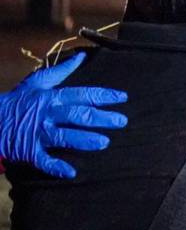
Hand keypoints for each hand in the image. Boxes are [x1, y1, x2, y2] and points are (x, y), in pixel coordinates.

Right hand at [0, 52, 127, 177]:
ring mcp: (38, 134)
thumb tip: (81, 56)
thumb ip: (61, 71)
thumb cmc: (16, 101)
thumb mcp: (36, 82)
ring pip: (64, 137)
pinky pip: (44, 160)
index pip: (81, 95)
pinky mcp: (28, 151)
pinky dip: (57, 167)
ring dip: (84, 140)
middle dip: (101, 118)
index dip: (103, 96)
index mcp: (50, 98)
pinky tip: (72, 172)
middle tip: (122, 122)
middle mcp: (47, 115)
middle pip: (78, 115)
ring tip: (104, 143)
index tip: (123, 97)